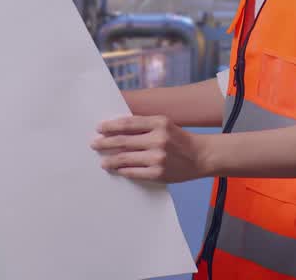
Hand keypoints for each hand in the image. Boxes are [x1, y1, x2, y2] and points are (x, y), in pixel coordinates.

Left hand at [90, 115, 208, 182]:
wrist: (201, 156)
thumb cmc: (179, 139)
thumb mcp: (165, 125)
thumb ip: (145, 126)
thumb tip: (117, 130)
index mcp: (160, 122)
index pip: (128, 123)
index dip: (111, 126)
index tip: (99, 128)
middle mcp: (158, 139)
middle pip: (123, 141)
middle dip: (105, 142)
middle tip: (94, 143)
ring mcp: (158, 157)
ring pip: (125, 158)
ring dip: (110, 160)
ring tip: (103, 161)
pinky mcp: (158, 173)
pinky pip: (133, 172)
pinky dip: (122, 170)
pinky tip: (117, 169)